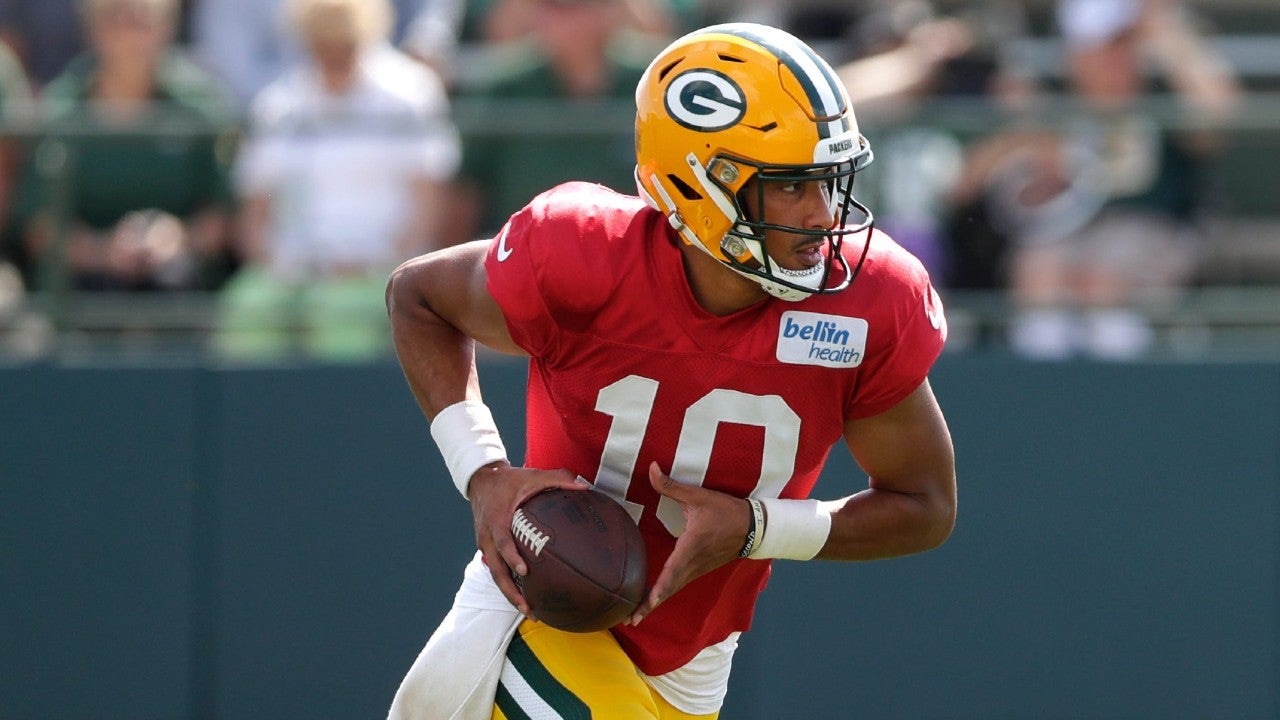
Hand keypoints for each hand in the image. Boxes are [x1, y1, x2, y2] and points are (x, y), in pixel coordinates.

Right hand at [466, 464, 587, 615]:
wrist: (481, 479)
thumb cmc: (509, 479)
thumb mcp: (532, 475)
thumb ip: (558, 478)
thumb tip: (585, 486)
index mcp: (498, 521)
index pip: (503, 543)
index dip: (512, 558)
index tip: (524, 572)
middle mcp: (488, 537)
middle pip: (496, 572)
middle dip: (511, 593)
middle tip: (529, 608)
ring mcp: (485, 545)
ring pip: (496, 576)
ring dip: (510, 594)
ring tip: (529, 610)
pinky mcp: (487, 549)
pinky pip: (497, 570)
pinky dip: (508, 584)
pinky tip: (525, 595)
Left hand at [630, 461, 749, 624]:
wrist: (753, 526)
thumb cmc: (725, 511)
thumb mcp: (698, 496)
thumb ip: (671, 485)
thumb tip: (651, 468)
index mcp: (690, 548)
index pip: (671, 573)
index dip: (657, 590)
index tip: (645, 606)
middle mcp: (693, 564)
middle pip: (669, 589)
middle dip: (649, 606)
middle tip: (630, 620)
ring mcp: (697, 569)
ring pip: (673, 589)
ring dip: (656, 602)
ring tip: (637, 616)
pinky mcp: (700, 568)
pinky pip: (679, 584)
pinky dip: (665, 593)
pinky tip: (654, 597)